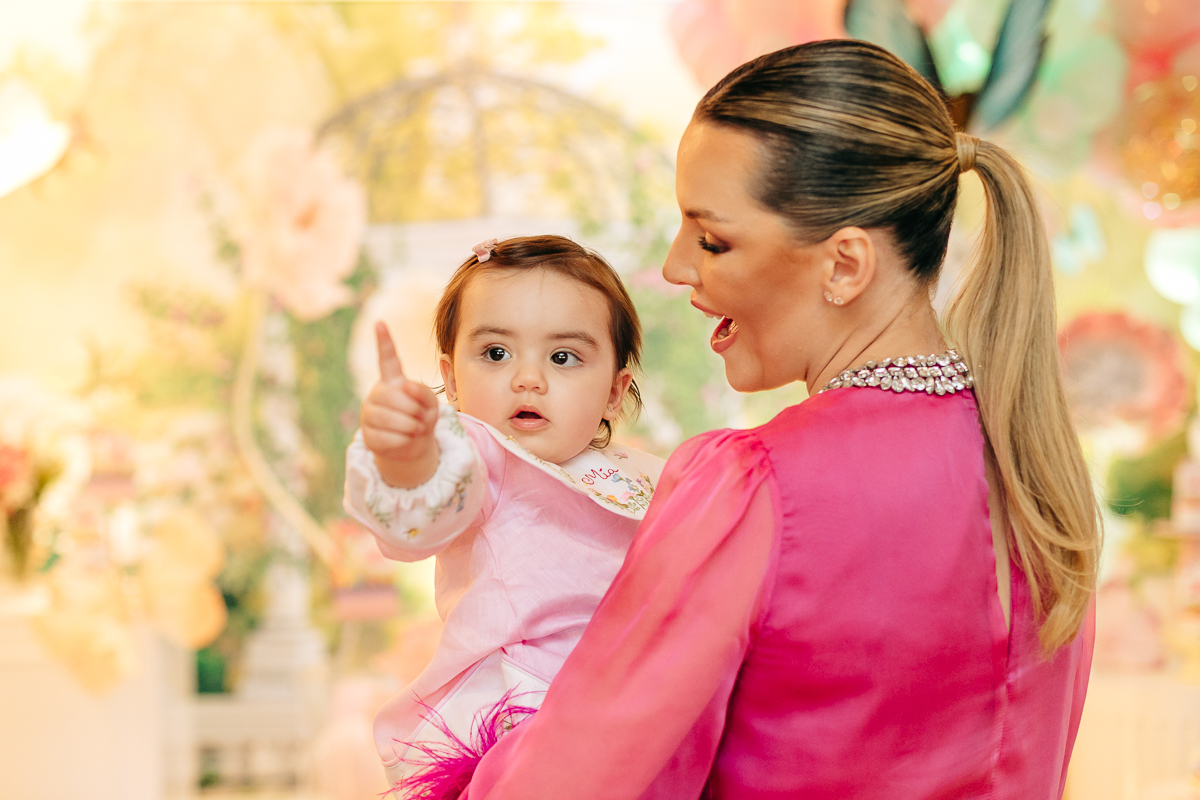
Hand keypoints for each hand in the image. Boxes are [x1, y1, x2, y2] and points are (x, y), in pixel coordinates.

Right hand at [360, 322, 440, 487]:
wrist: (413, 446)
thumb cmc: (423, 418)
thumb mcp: (432, 404)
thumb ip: (424, 393)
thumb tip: (404, 388)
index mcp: (393, 380)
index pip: (387, 358)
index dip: (384, 341)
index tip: (380, 322)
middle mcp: (377, 393)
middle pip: (390, 396)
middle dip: (412, 409)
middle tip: (422, 419)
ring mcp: (368, 413)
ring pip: (385, 417)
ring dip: (409, 426)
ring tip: (417, 429)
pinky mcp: (366, 434)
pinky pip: (384, 436)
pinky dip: (402, 440)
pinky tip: (406, 439)